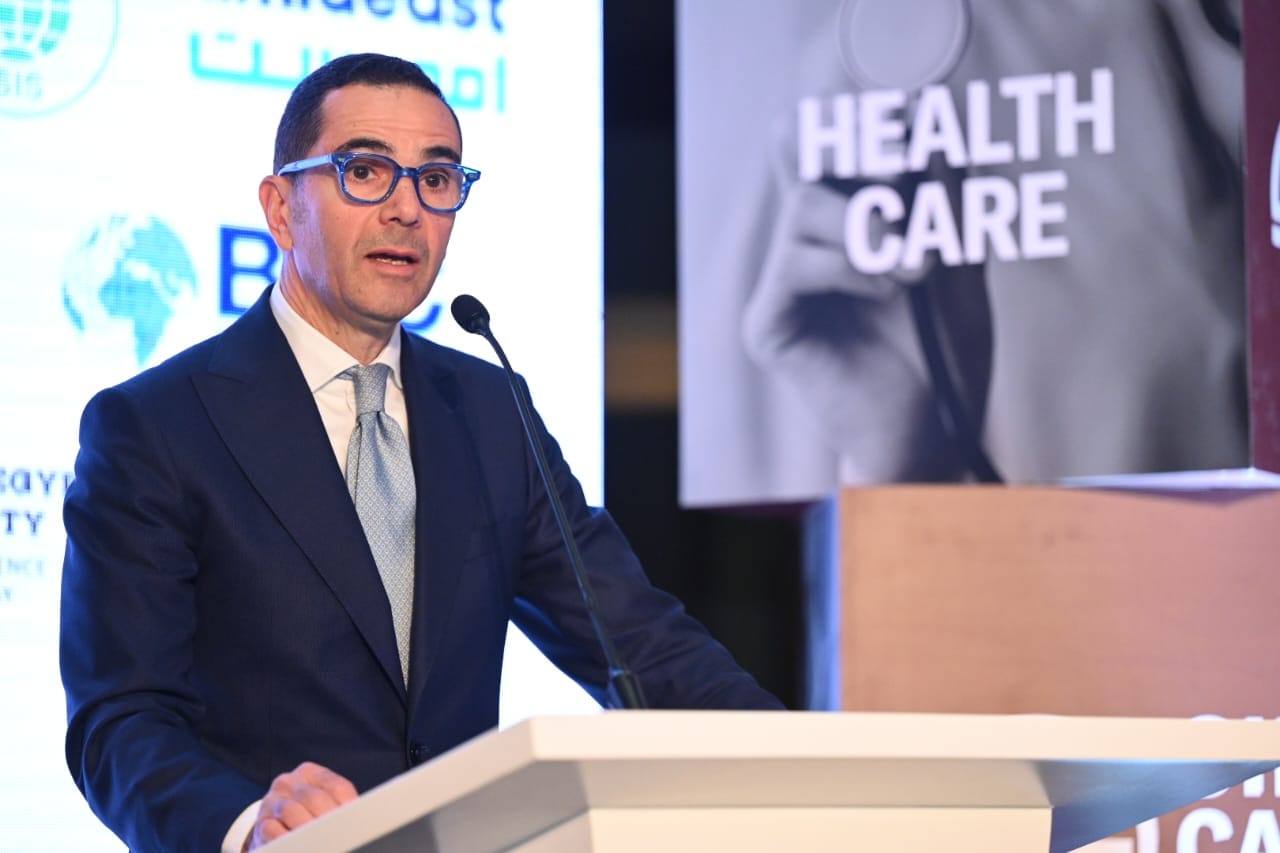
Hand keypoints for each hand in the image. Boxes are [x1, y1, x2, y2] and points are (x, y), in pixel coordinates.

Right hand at [244, 761, 358, 849]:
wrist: (272, 830)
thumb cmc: (307, 817)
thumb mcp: (323, 805)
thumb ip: (340, 807)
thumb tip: (360, 818)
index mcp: (310, 773)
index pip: (337, 787)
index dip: (350, 807)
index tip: (358, 824)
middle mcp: (288, 782)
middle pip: (316, 799)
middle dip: (332, 822)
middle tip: (343, 837)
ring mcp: (272, 801)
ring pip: (294, 812)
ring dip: (311, 833)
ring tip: (325, 844)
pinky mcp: (260, 823)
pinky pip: (274, 831)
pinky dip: (291, 842)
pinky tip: (302, 847)